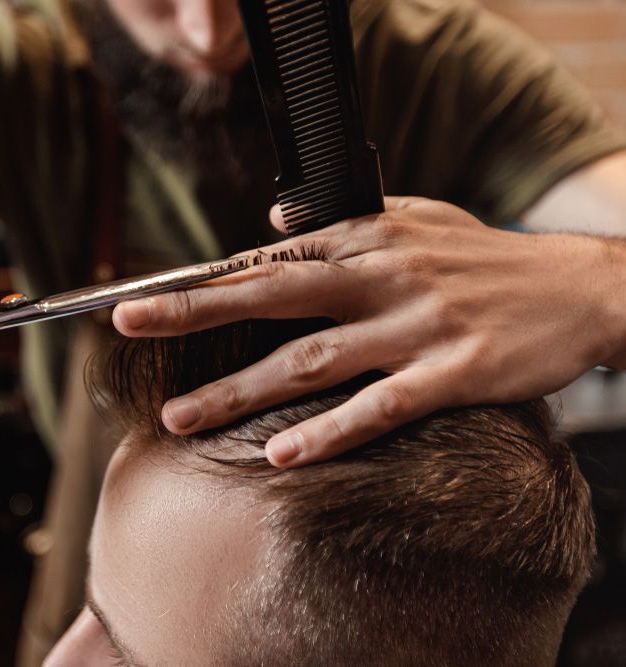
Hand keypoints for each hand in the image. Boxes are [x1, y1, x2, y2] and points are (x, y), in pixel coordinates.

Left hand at [112, 197, 625, 466]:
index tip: (146, 300)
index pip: (269, 260)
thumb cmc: (487, 257)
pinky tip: (282, 455)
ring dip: (240, 391)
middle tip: (129, 324)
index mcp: (366, 240)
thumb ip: (340, 220)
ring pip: (310, 361)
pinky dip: (329, 432)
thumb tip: (272, 219)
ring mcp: (415, 327)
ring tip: (181, 419)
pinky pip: (380, 408)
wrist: (581, 287)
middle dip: (193, 312)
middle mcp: (381, 278)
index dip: (203, 281)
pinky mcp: (453, 373)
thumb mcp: (416, 216)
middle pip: (271, 295)